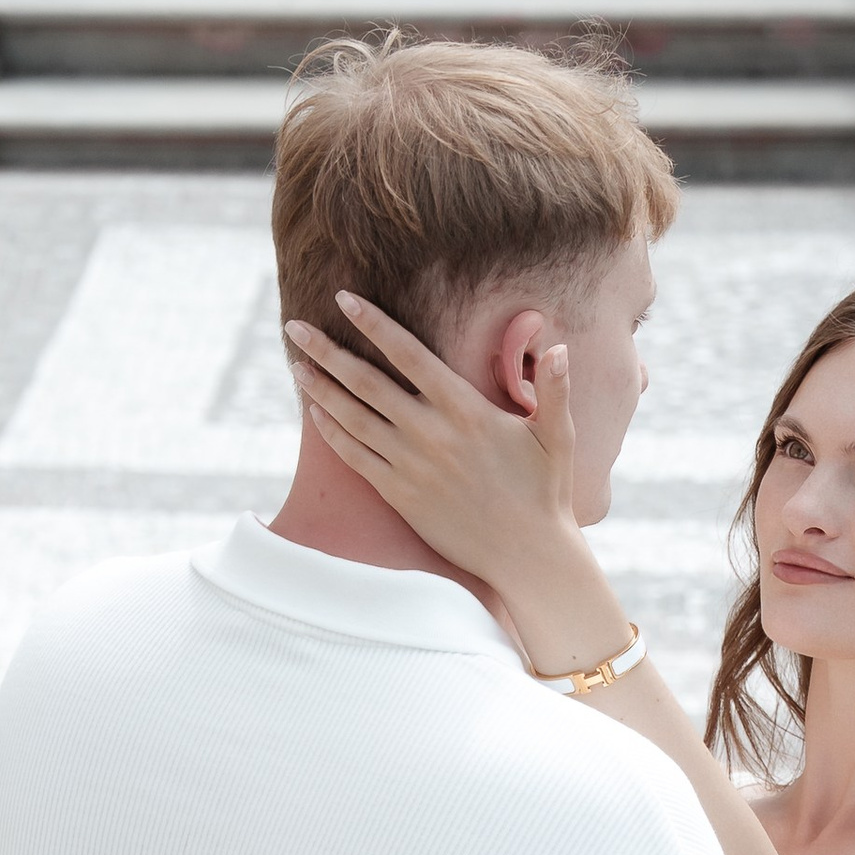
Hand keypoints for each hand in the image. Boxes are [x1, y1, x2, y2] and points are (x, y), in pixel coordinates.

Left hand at [286, 289, 581, 581]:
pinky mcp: (400, 495)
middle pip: (366, 382)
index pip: (409, 355)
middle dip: (327, 350)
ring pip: (353, 417)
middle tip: (295, 326)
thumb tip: (558, 346)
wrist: (527, 555)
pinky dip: (332, 432)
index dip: (374, 324)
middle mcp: (431, 433)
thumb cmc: (545, 492)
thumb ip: (554, 390)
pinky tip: (315, 412)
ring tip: (296, 363)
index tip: (344, 300)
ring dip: (320, 388)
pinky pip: (356, 457)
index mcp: (465, 410)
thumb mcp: (558, 437)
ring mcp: (411, 465)